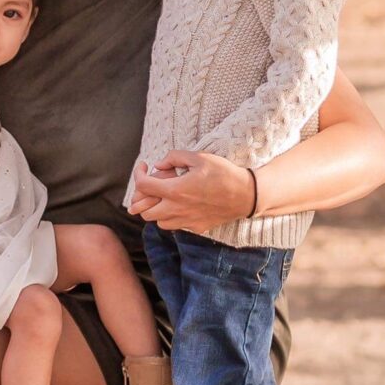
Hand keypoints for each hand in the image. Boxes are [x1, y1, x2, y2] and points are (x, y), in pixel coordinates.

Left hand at [128, 150, 254, 230]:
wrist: (246, 195)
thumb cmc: (224, 174)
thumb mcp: (200, 157)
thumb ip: (175, 157)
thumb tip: (158, 164)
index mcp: (175, 191)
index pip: (143, 186)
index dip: (138, 174)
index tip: (143, 167)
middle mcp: (177, 209)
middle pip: (144, 211)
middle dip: (143, 197)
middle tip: (152, 185)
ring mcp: (186, 221)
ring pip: (158, 222)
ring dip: (157, 209)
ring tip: (165, 196)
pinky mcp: (196, 227)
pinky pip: (175, 226)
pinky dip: (171, 217)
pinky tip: (180, 206)